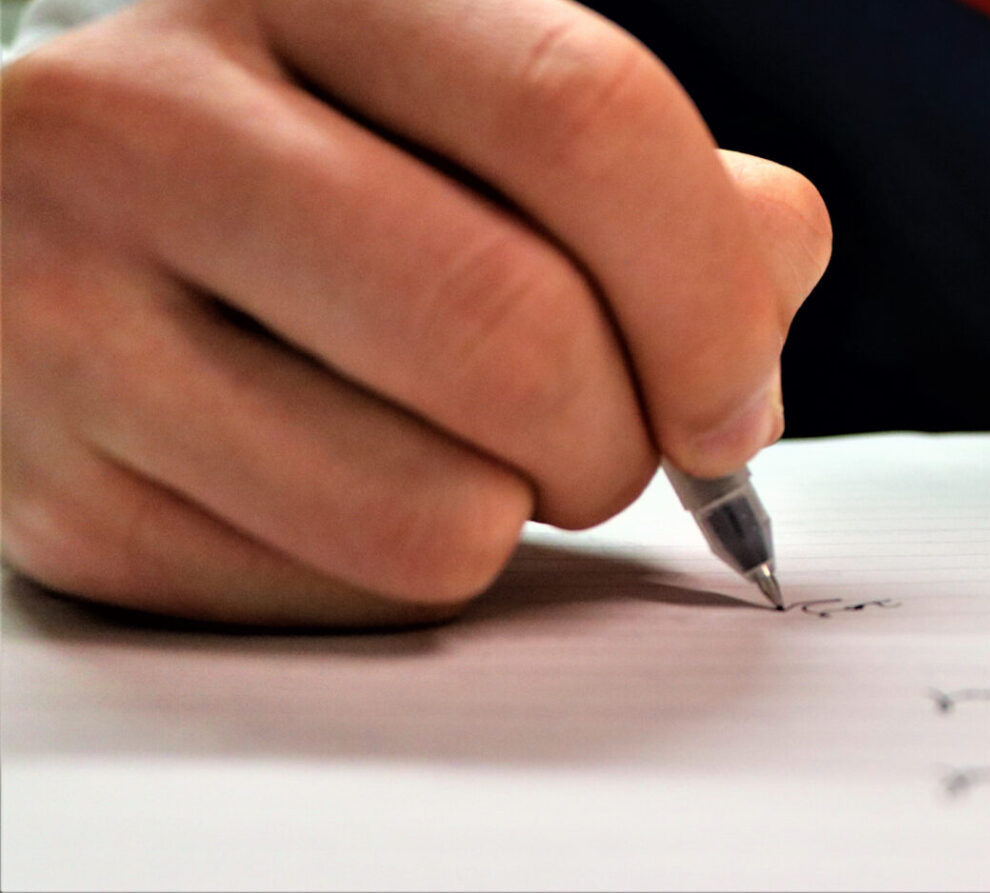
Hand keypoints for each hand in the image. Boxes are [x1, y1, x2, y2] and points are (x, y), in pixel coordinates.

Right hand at [1, 0, 831, 625]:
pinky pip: (345, 598)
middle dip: (625, 436)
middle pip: (514, 331)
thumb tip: (775, 260)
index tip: (735, 392)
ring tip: (474, 453)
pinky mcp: (59, 497)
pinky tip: (353, 482)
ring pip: (436, 510)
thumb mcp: (459, 105)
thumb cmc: (301, 170)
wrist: (38, 235)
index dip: (710, 289)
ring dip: (519, 517)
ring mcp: (68, 312)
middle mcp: (153, 122)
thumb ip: (642, 169)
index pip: (581, 116)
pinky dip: (407, 573)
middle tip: (616, 441)